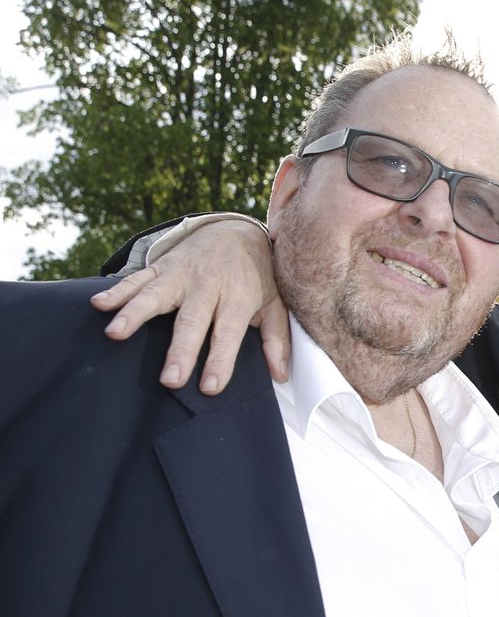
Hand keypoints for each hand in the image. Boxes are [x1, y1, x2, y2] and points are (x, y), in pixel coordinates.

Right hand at [91, 220, 287, 393]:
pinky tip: (99, 305)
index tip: (210, 387)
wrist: (237, 230)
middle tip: (170, 379)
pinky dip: (118, 291)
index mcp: (238, 297)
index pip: (228, 333)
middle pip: (191, 321)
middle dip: (180, 350)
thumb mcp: (275, 304)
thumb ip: (276, 339)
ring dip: (134, 314)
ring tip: (116, 333)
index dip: (220, 360)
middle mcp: (208, 285)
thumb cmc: (258, 277)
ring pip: (156, 295)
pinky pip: (137, 279)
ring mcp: (181, 273)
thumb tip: (280, 375)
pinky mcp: (162, 266)